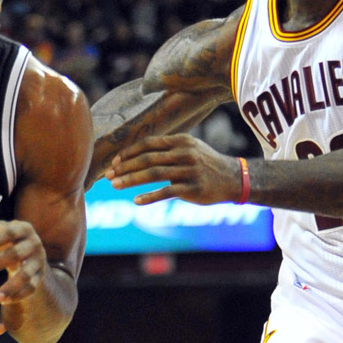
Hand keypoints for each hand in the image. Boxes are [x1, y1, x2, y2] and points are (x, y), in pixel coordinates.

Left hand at [0, 219, 47, 305]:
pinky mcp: (40, 277)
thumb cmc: (10, 238)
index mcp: (24, 229)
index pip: (10, 233)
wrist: (31, 251)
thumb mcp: (3, 230)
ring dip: (9, 287)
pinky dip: (17, 295)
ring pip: (25, 276)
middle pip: (15, 254)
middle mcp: (35, 244)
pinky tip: (3, 301)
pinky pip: (30, 288)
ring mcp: (39, 262)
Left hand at [107, 135, 242, 205]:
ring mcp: (189, 171)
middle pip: (148, 159)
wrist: (234, 178)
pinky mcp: (193, 189)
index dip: (129, 153)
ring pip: (154, 174)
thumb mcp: (190, 148)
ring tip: (116, 186)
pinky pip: (167, 192)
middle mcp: (184, 153)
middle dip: (125, 167)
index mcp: (181, 141)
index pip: (149, 144)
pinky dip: (150, 196)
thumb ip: (167, 149)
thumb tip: (139, 154)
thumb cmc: (206, 164)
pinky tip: (136, 201)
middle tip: (108, 176)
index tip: (114, 162)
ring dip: (132, 180)